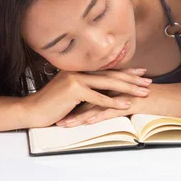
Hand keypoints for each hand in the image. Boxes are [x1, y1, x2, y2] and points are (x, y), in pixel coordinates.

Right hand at [19, 68, 151, 127]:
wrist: (32, 110)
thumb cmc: (51, 105)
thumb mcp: (70, 92)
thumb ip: (84, 87)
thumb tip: (102, 89)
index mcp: (79, 69)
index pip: (107, 69)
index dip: (126, 71)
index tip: (142, 72)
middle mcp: (79, 71)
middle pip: (111, 74)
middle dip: (132, 78)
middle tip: (148, 81)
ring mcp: (76, 79)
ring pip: (108, 84)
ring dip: (128, 88)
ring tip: (143, 92)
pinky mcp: (74, 91)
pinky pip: (98, 98)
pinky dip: (113, 102)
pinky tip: (126, 104)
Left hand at [57, 83, 180, 126]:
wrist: (180, 98)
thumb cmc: (162, 101)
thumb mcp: (139, 101)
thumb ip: (124, 101)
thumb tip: (112, 109)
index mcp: (117, 86)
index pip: (91, 93)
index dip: (74, 101)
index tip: (59, 109)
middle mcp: (118, 87)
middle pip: (88, 97)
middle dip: (70, 108)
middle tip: (53, 116)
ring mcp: (124, 94)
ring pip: (95, 104)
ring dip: (77, 115)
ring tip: (63, 123)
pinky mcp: (132, 102)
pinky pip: (111, 110)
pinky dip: (96, 116)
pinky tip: (85, 122)